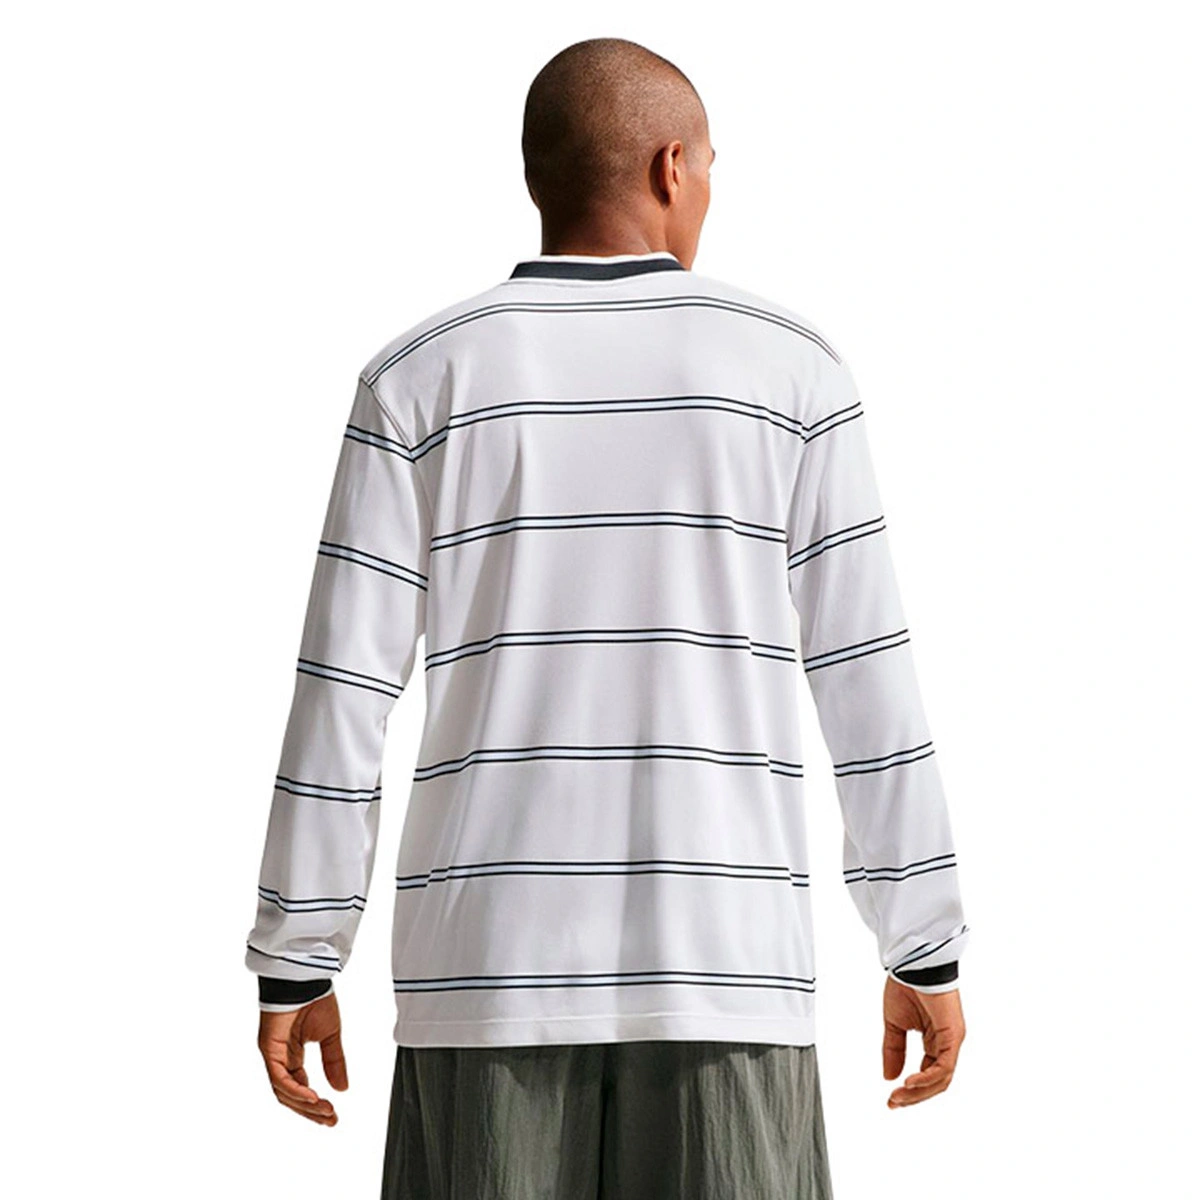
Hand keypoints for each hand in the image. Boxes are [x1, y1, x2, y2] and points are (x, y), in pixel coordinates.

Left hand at [257, 990, 347, 1124]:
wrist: (305, 978)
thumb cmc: (315, 999)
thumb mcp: (330, 1035)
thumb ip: (334, 1061)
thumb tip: (342, 1088)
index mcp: (292, 1056)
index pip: (300, 1089)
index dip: (314, 1105)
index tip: (332, 1116)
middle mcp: (280, 1059)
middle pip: (291, 1096)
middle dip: (311, 1111)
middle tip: (331, 1120)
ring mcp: (273, 1055)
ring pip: (283, 1092)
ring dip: (305, 1105)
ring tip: (325, 1111)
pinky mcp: (269, 1049)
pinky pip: (279, 1078)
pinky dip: (295, 1090)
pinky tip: (312, 1097)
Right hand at [882, 975, 965, 1107]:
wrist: (914, 964)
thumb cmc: (907, 986)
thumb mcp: (895, 1024)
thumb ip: (894, 1050)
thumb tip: (889, 1076)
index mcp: (935, 1042)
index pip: (927, 1075)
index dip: (910, 1090)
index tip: (891, 1098)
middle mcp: (947, 1044)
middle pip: (935, 1082)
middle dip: (914, 1096)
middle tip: (894, 1102)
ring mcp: (952, 1041)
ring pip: (941, 1079)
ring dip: (919, 1092)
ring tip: (899, 1095)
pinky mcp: (954, 1036)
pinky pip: (944, 1066)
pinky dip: (927, 1078)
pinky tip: (909, 1082)